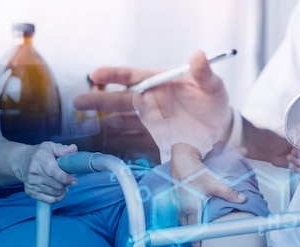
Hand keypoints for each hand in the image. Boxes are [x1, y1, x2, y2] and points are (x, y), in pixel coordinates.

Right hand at [17, 142, 78, 203]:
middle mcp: (34, 172)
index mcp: (40, 159)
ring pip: (55, 193)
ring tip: (62, 183)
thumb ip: (63, 149)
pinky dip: (58, 198)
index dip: (66, 178)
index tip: (73, 180)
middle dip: (66, 184)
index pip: (54, 172)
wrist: (21, 161)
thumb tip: (74, 149)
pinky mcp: (31, 192)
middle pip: (57, 185)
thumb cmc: (39, 154)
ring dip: (62, 190)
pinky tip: (59, 191)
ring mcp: (31, 183)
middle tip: (67, 179)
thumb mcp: (50, 147)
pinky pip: (49, 200)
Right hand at [75, 51, 232, 160]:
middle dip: (99, 100)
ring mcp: (150, 119)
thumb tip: (199, 55)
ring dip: (103, 121)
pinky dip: (118, 138)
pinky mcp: (155, 136)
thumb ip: (203, 73)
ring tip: (84, 123)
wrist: (220, 128)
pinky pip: (133, 136)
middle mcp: (151, 100)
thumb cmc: (213, 100)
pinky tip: (102, 138)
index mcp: (160, 83)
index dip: (114, 76)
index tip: (96, 75)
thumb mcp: (212, 85)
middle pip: (121, 99)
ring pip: (122, 118)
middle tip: (79, 102)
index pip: (133, 77)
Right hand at [171, 143, 245, 246]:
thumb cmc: (196, 173)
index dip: (195, 240)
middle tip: (196, 244)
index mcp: (192, 208)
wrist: (182, 162)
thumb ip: (229, 193)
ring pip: (182, 220)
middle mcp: (183, 208)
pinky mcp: (176, 198)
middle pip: (186, 227)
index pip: (194, 229)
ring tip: (193, 233)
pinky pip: (179, 212)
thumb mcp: (215, 184)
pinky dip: (184, 217)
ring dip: (187, 226)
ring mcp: (178, 204)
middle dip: (191, 236)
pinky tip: (188, 216)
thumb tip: (243, 199)